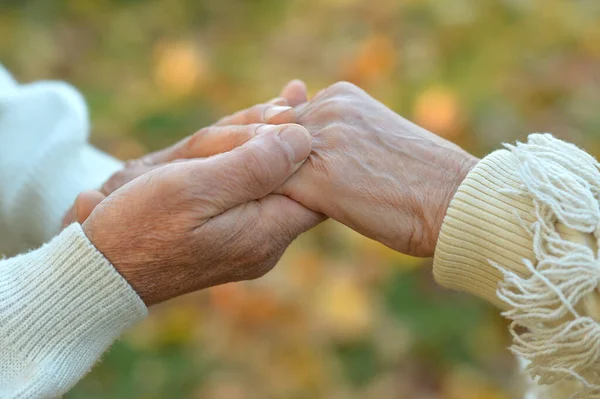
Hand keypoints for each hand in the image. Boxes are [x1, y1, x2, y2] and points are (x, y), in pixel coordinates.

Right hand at [83, 124, 321, 305]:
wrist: (101, 268)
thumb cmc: (141, 226)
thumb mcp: (196, 188)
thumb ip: (254, 165)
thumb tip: (302, 138)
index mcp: (264, 232)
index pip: (316, 187)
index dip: (312, 144)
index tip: (304, 104)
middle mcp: (262, 240)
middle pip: (289, 177)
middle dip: (279, 136)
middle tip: (294, 94)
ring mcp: (244, 239)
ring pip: (264, 179)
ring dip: (261, 143)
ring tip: (282, 101)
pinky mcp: (225, 234)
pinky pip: (244, 190)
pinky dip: (242, 160)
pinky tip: (249, 134)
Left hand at [271, 82, 477, 256]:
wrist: (454, 199)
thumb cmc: (419, 177)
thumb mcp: (374, 139)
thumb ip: (337, 135)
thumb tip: (303, 147)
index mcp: (340, 95)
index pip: (284, 118)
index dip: (272, 148)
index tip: (269, 169)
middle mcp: (328, 109)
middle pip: (268, 136)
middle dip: (259, 164)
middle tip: (257, 189)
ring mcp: (323, 141)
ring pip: (265, 161)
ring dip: (258, 184)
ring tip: (260, 206)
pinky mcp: (319, 179)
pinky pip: (274, 188)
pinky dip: (267, 203)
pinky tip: (269, 220)